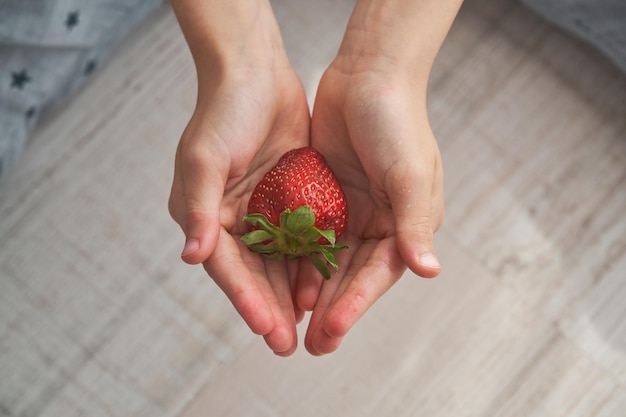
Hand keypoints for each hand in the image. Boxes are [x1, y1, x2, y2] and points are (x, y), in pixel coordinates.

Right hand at [168, 0, 309, 355]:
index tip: (268, 330)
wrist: (255, 73)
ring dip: (291, 292)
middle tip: (289, 344)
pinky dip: (308, 261)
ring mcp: (260, 210)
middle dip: (270, 308)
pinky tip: (323, 283)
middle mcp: (230, 219)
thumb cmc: (224, 113)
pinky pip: (298, 237)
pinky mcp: (285, 197)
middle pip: (253, 273)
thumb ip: (199, 210)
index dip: (246, 300)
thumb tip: (191, 257)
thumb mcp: (205, 159)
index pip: (227, 268)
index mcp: (204, 216)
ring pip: (278, 261)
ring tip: (310, 325)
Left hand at [296, 60, 444, 354]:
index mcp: (408, 223)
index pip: (379, 274)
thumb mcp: (410, 174)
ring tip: (293, 324)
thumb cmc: (398, 122)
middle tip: (311, 346)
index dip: (356, 304)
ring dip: (313, 291)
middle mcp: (381, 221)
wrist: (369, 73)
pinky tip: (281, 279)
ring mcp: (351, 209)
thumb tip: (430, 271)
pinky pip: (310, 234)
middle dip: (333, 309)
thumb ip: (415, 223)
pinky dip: (298, 257)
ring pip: (329, 260)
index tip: (331, 331)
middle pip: (352, 275)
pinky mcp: (325, 193)